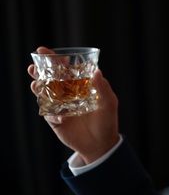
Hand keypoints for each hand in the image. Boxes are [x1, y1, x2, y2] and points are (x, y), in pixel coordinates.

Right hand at [28, 47, 119, 163]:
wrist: (101, 144)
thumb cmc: (107, 121)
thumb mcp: (109, 103)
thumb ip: (103, 88)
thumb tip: (98, 71)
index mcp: (79, 85)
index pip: (65, 69)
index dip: (54, 59)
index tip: (43, 50)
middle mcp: (67, 94)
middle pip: (50, 79)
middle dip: (39, 72)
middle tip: (33, 66)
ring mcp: (60, 106)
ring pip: (44, 94)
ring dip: (38, 88)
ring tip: (35, 84)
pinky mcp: (55, 120)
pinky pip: (49, 114)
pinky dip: (53, 114)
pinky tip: (62, 117)